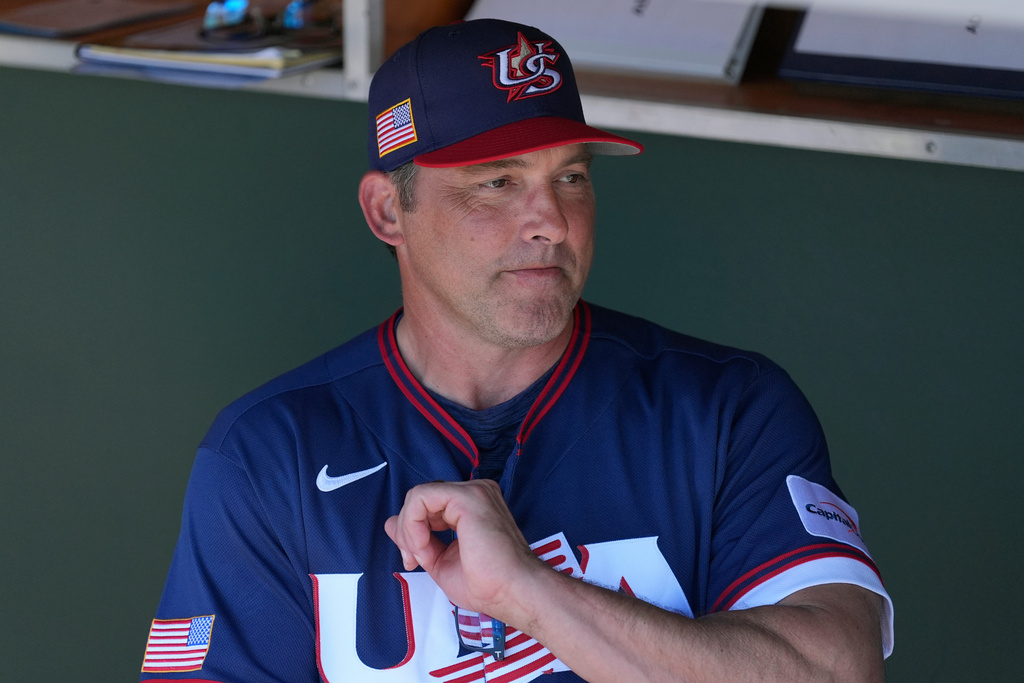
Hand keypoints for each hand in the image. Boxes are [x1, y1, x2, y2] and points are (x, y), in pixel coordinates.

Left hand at [384, 479, 543, 619]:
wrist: (512, 593)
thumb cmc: (487, 584)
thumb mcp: (439, 559)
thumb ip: (417, 538)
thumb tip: (391, 522)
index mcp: (472, 506)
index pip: (428, 505)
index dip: (411, 531)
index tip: (415, 561)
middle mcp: (475, 493)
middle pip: (421, 499)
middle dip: (407, 531)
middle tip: (414, 560)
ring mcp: (473, 491)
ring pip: (418, 496)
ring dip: (409, 529)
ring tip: (420, 555)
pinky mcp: (467, 496)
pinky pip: (420, 498)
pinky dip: (412, 523)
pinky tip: (423, 545)